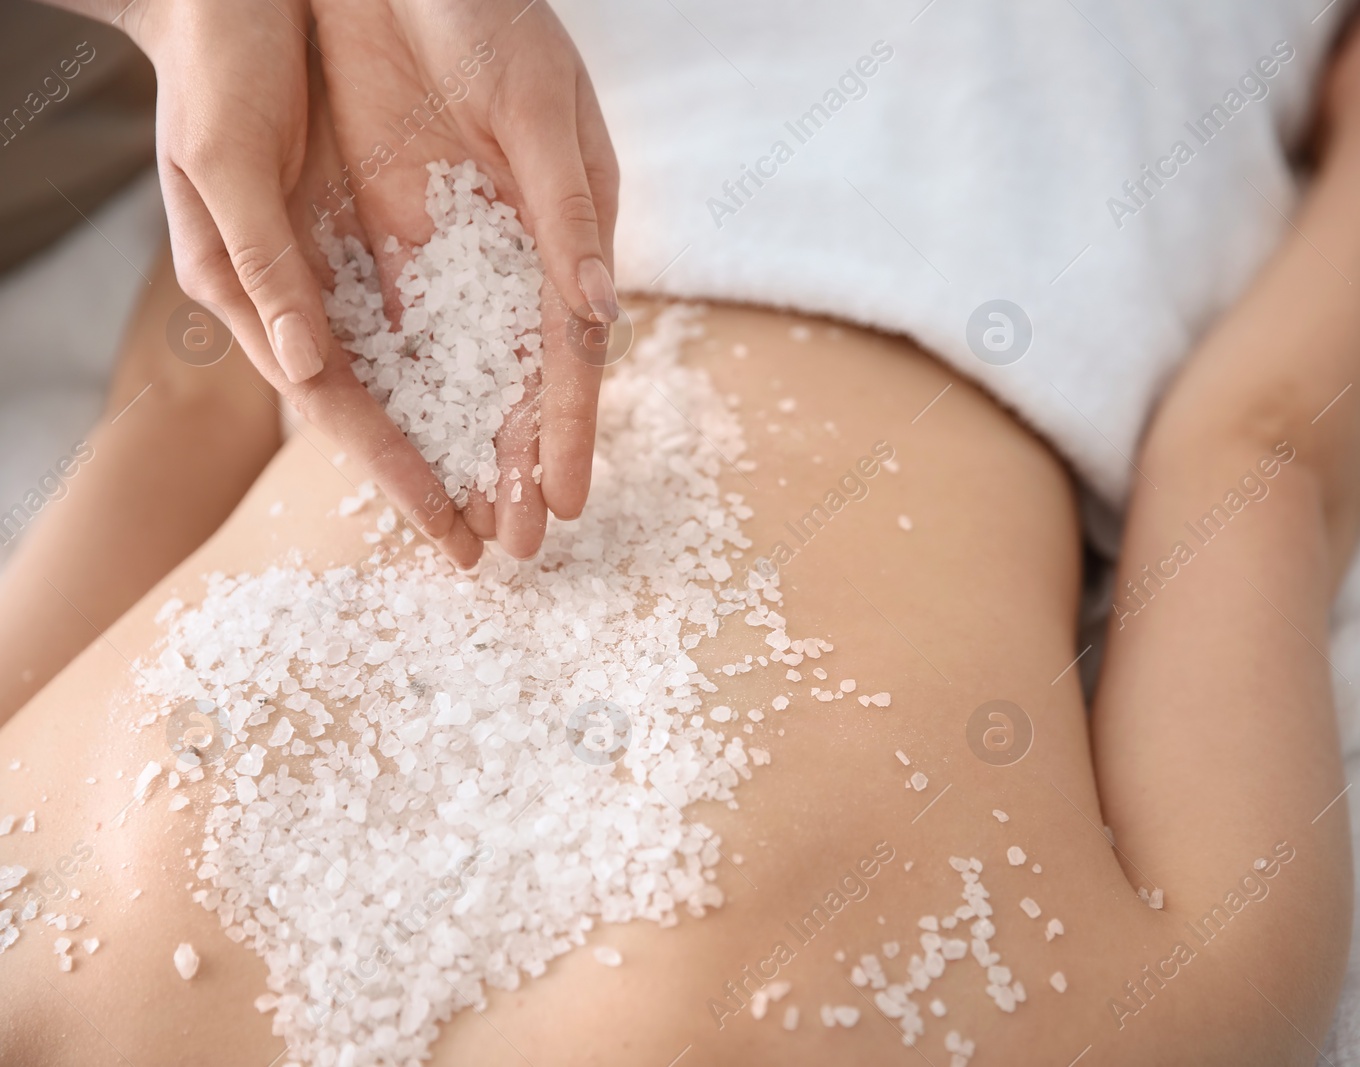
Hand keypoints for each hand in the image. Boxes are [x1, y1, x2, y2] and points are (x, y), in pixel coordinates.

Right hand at [77, 0, 484, 565]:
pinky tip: (522, 383)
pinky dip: (479, 345)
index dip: (398, 474)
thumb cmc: (213, 68)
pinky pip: (442, 296)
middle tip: (511, 539)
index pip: (342, 408)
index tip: (454, 535)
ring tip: (529, 483)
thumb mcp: (230, 161)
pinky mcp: (381, 220)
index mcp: (259, 297)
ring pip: (422, 361)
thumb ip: (267, 264)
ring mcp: (346, 260)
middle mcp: (307, 295)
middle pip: (391, 403)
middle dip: (449, 472)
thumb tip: (307, 367)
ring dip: (474, 423)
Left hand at [309, 0, 620, 558]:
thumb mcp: (531, 108)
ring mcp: (445, 244)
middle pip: (512, 378)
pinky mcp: (379, 225)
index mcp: (565, 228)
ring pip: (450, 366)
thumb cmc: (482, 11)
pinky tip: (383, 442)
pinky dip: (386, 383)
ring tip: (455, 519)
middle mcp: (510, 251)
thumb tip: (598, 315)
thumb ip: (565, 211)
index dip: (567, 430)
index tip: (562, 502)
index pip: (569, 353)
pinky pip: (381, 321)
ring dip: (454, 443)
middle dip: (513, 462)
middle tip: (511, 545)